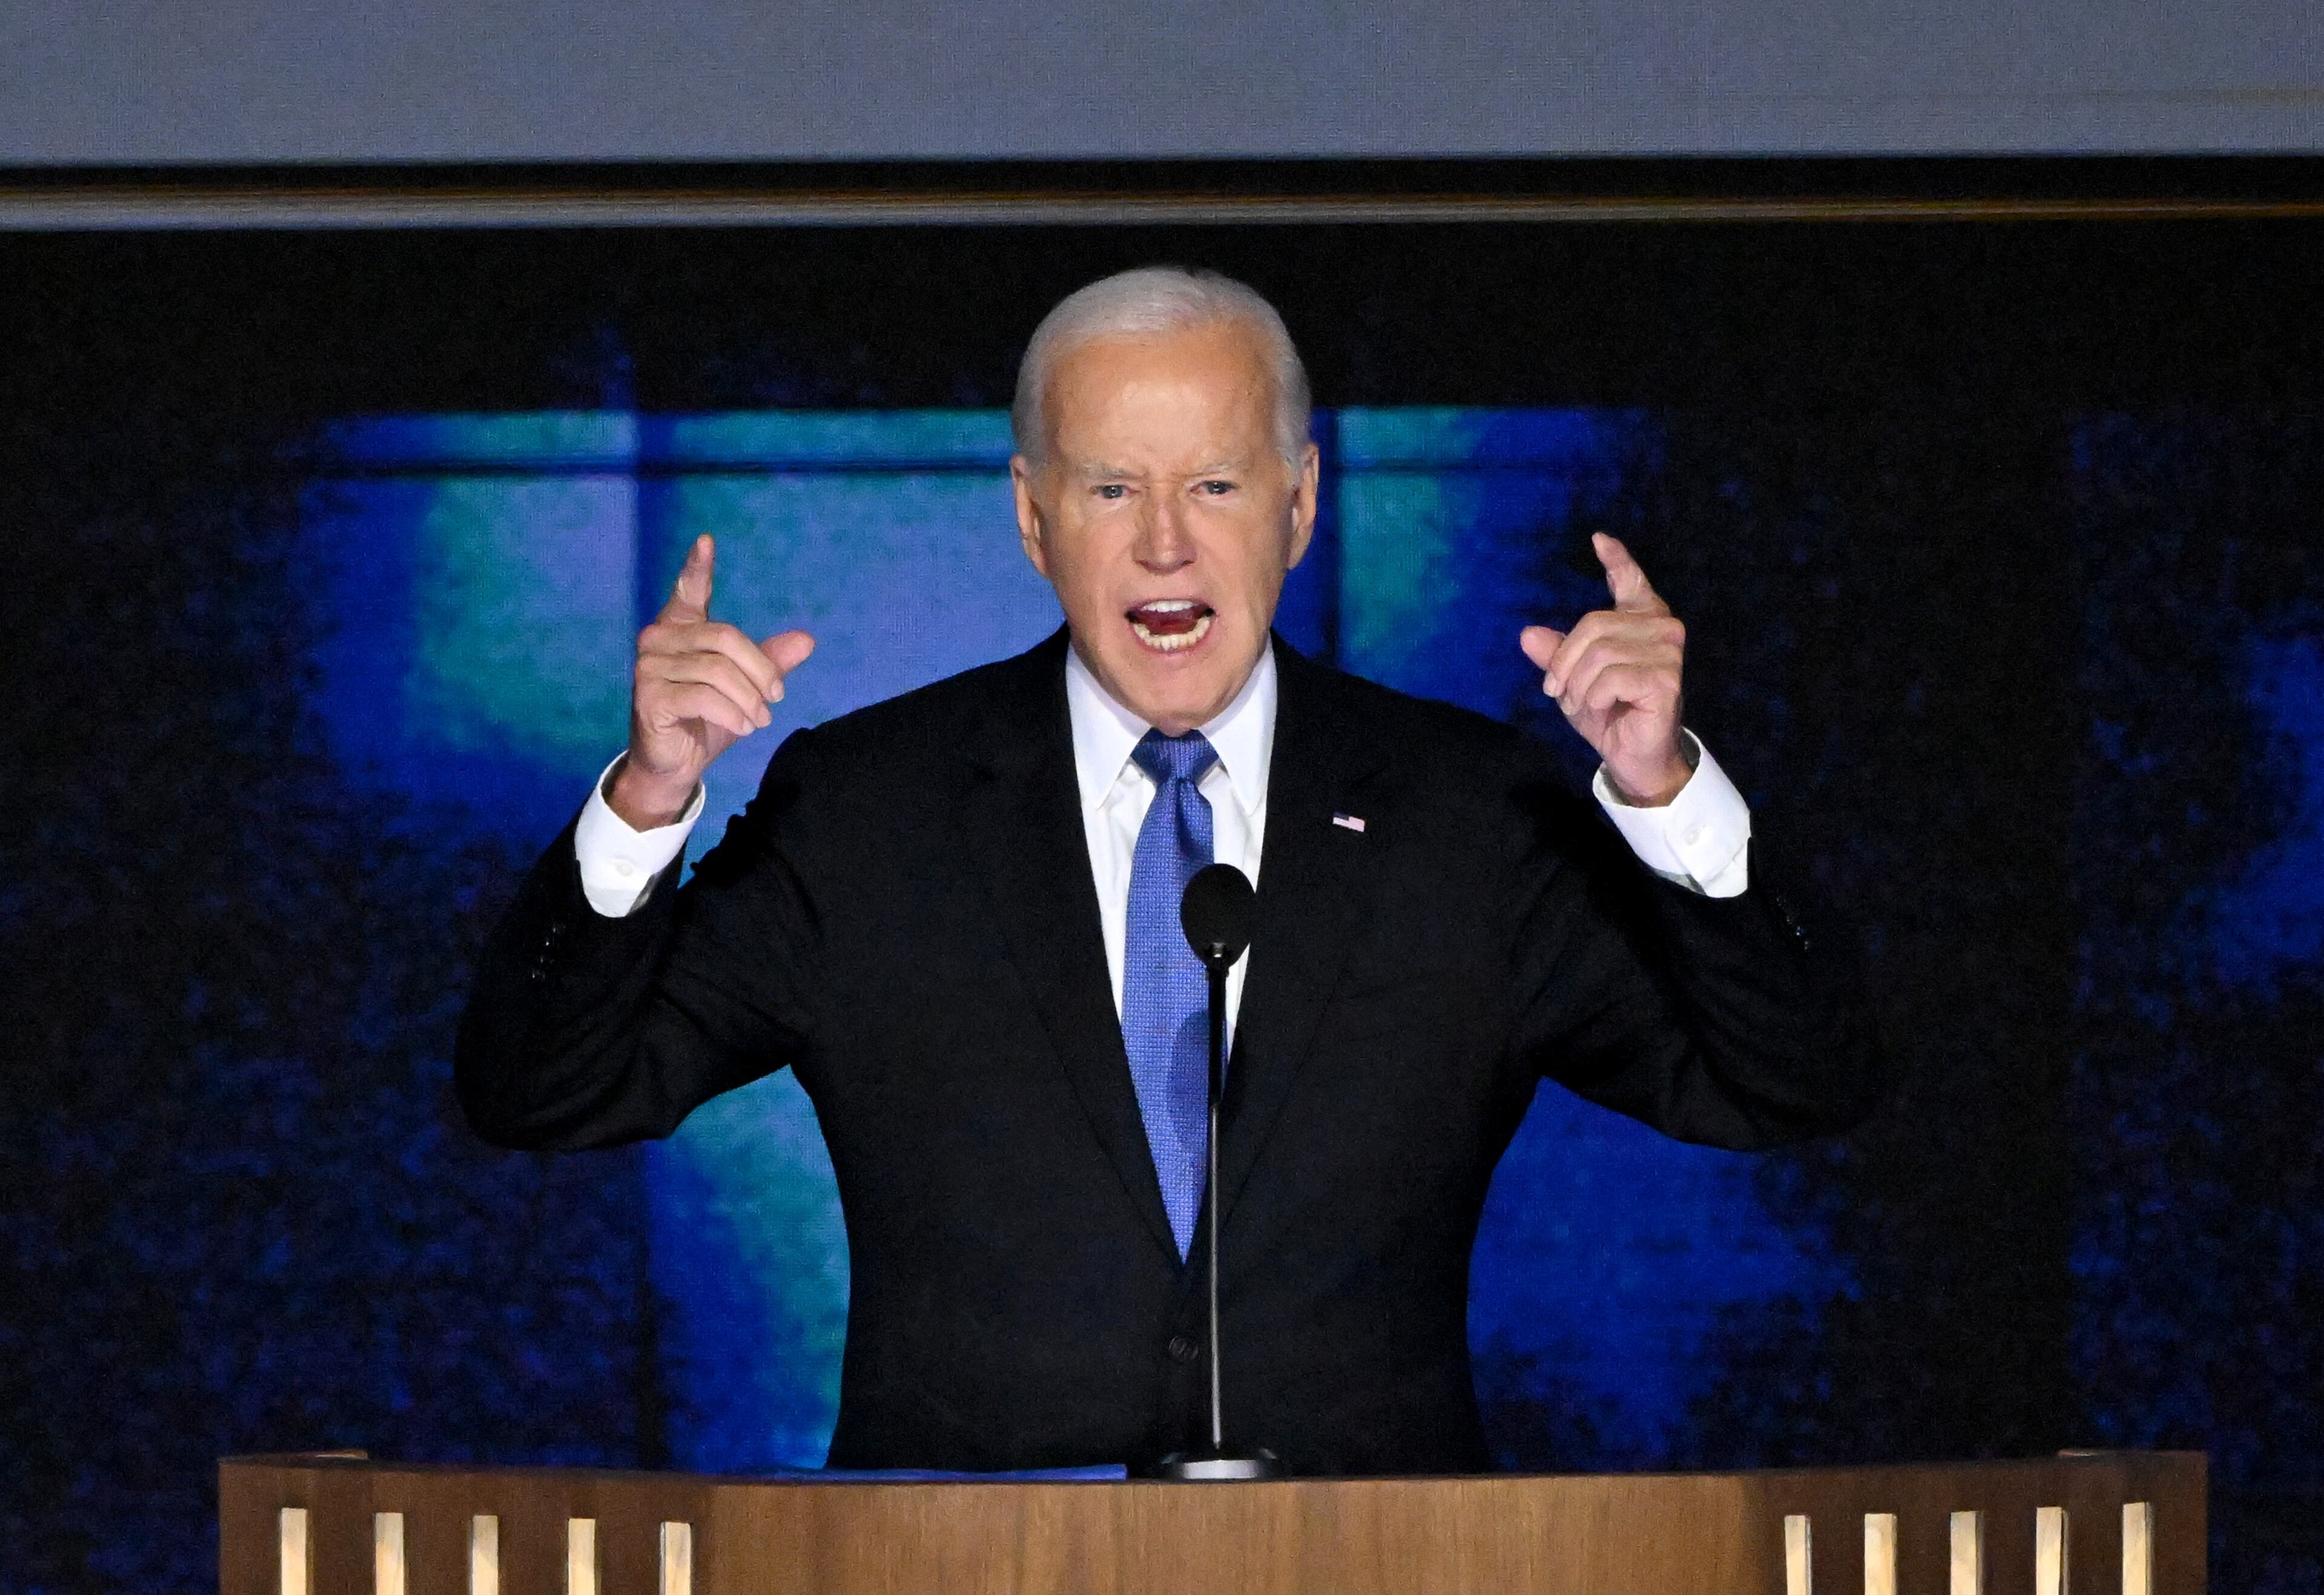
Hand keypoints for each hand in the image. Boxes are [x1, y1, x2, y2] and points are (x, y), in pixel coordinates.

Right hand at [610, 534, 814, 827]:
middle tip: (776, 698)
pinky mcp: (649, 696)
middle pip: (725, 638)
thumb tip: (808, 640)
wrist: (673, 765)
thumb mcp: (745, 689)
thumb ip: (770, 662)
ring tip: (760, 719)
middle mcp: (658, 640)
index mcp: (680, 629)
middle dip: (760, 670)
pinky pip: (703, 696)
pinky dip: (732, 713)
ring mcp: (649, 667)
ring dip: (749, 698)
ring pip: (717, 670)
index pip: (688, 590)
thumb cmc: (706, 721)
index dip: (696, 567)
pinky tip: (744, 726)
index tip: (706, 540)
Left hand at [1519, 533, 1689, 805]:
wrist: (1631, 755)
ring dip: (1578, 685)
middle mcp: (1661, 628)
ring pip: (1599, 653)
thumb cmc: (1607, 713)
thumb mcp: (1572, 680)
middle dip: (1565, 662)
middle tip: (1558, 691)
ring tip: (1582, 703)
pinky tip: (1603, 708)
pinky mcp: (1667, 679)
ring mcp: (1669, 652)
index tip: (1600, 539)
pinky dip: (1594, 698)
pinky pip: (1610, 678)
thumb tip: (1527, 634)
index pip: (1630, 581)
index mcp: (1640, 620)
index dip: (1617, 560)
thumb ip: (1554, 655)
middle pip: (1593, 624)